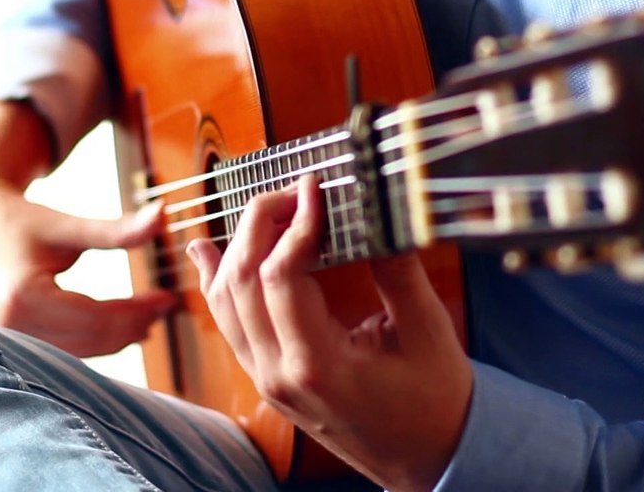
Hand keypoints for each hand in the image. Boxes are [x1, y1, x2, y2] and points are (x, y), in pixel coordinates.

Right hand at [0, 186, 175, 357]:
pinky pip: (60, 351)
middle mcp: (10, 325)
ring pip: (77, 352)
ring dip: (116, 339)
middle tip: (164, 308)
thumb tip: (164, 215)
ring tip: (147, 318)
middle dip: (132, 326)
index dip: (138, 309)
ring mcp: (5, 338)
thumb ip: (118, 230)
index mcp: (24, 295)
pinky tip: (118, 330)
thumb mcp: (68, 226)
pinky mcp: (8, 342)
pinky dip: (93, 342)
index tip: (168, 298)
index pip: (97, 316)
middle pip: (90, 340)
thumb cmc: (17, 221)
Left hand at [187, 176, 471, 491]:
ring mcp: (267, 379)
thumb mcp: (427, 331)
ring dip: (239, 245)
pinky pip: (228, 322)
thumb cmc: (434, 401)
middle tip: (297, 189)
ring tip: (269, 207)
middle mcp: (279, 374)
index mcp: (318, 366)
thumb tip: (376, 209)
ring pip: (224, 300)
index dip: (296, 220)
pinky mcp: (268, 378)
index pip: (281, 276)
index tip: (316, 184)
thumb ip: (397, 269)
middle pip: (241, 280)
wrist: (429, 459)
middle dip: (262, 221)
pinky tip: (208, 250)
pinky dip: (218, 281)